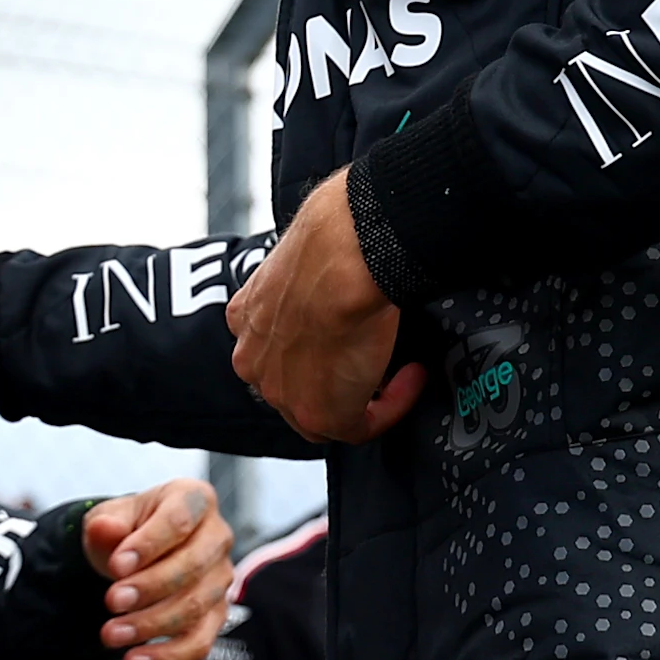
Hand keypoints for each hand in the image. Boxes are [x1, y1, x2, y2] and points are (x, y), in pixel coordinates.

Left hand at [80, 479, 231, 659]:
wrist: (133, 558)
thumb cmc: (127, 532)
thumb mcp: (110, 520)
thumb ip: (106, 524)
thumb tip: (104, 528)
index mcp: (195, 500)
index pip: (180, 519)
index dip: (149, 544)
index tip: (116, 565)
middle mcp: (217, 537)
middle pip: (194, 565)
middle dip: (150, 587)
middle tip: (111, 601)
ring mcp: (220, 579)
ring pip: (196, 607)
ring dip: (151, 624)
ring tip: (111, 634)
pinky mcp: (216, 616)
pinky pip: (200, 642)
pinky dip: (167, 656)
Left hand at [225, 169, 425, 442]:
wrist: (348, 253)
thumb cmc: (338, 234)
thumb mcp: (309, 252)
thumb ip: (316, 274)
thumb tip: (347, 264)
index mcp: (246, 317)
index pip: (276, 351)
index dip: (316, 350)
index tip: (352, 335)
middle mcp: (253, 359)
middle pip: (296, 388)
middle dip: (338, 379)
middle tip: (381, 361)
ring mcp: (283, 392)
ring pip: (326, 413)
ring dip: (366, 396)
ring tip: (402, 370)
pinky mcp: (323, 414)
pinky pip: (361, 426)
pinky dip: (392, 405)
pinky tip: (412, 376)